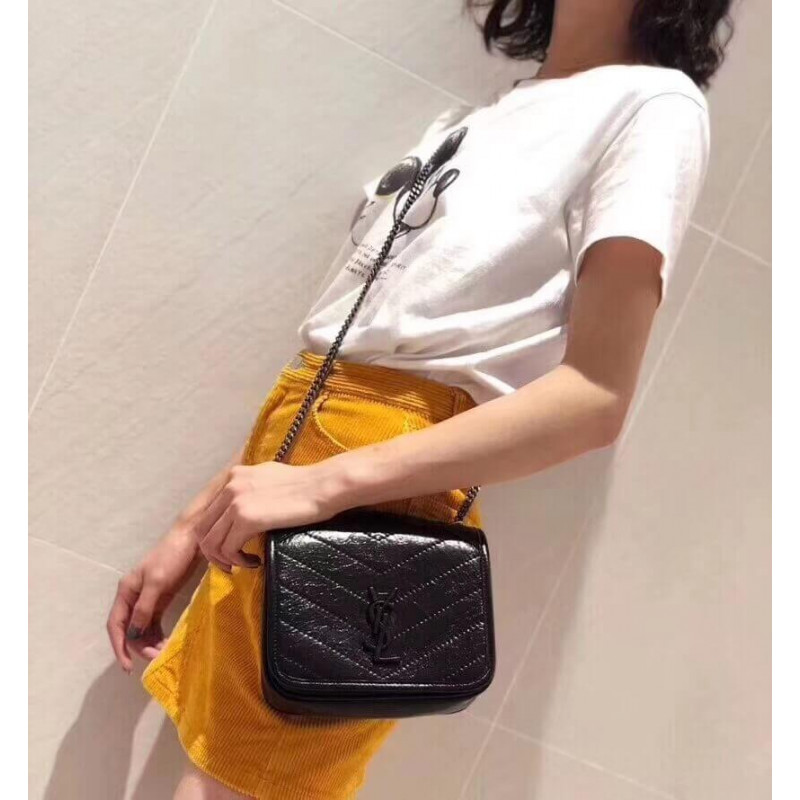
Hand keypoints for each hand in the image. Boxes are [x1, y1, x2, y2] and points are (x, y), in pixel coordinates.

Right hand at [106, 525, 197, 672]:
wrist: (193, 539)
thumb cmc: (172, 556)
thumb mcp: (157, 582)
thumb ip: (144, 607)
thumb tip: (134, 633)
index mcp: (126, 591)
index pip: (116, 625)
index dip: (119, 647)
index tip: (127, 666)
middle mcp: (133, 597)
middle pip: (129, 629)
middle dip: (139, 647)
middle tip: (155, 659)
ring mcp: (147, 599)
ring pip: (142, 628)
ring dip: (149, 643)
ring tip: (163, 654)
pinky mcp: (162, 599)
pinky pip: (155, 623)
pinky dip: (159, 634)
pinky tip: (167, 644)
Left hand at [192, 462, 340, 570]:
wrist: (323, 486)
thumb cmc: (306, 484)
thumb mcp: (269, 478)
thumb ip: (251, 488)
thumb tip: (247, 506)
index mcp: (234, 476)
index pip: (209, 512)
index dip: (214, 535)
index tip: (229, 547)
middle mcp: (230, 486)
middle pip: (203, 528)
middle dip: (213, 551)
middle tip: (230, 564)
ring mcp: (236, 502)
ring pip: (211, 542)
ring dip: (224, 559)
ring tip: (243, 565)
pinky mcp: (247, 518)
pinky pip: (229, 549)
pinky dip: (238, 561)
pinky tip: (255, 561)